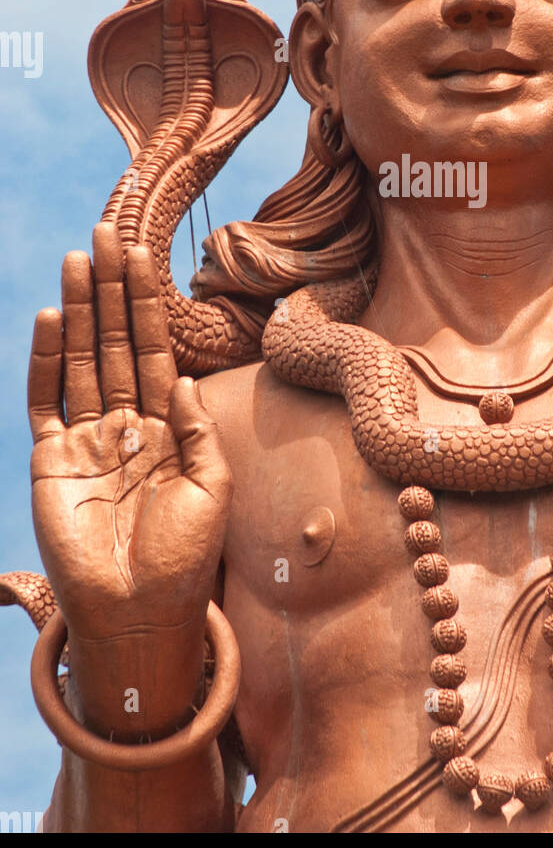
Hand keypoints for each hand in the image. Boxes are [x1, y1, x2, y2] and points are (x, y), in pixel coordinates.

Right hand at [29, 223, 231, 645]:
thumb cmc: (187, 558)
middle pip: (112, 343)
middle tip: (105, 234)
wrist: (142, 613)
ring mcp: (85, 438)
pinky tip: (49, 318)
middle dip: (109, 291)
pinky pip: (46, 400)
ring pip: (79, 360)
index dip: (145, 305)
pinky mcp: (52, 460)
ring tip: (77, 261)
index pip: (151, 350)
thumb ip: (198, 431)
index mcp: (165, 424)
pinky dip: (45, 360)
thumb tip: (183, 377)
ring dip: (76, 311)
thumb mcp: (212, 489)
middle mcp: (123, 423)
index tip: (140, 256)